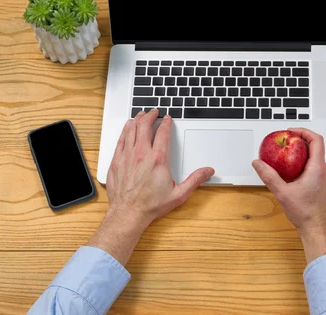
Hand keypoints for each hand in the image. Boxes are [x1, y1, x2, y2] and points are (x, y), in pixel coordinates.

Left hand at [88, 109, 213, 264]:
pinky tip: (127, 128)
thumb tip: (208, 171)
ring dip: (136, 120)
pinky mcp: (117, 161)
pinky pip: (120, 140)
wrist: (128, 213)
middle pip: (144, 126)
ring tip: (140, 115)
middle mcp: (141, 154)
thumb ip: (195, 180)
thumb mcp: (179, 194)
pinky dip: (125, 131)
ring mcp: (127, 156)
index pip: (162, 133)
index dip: (166, 123)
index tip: (167, 119)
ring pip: (131, 130)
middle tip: (153, 112)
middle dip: (150, 116)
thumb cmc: (151, 205)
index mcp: (158, 159)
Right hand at [252, 128, 325, 234]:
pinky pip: (312, 164)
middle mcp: (323, 169)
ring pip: (313, 155)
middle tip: (285, 139)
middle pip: (314, 145)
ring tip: (285, 151)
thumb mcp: (282, 192)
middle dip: (299, 139)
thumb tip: (258, 163)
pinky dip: (301, 160)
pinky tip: (289, 167)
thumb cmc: (305, 212)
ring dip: (300, 150)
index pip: (316, 140)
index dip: (303, 131)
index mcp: (317, 167)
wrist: (316, 227)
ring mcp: (323, 175)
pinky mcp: (320, 181)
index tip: (290, 131)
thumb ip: (269, 176)